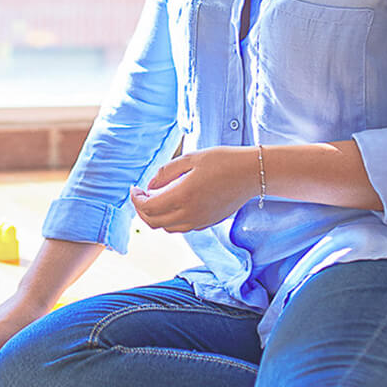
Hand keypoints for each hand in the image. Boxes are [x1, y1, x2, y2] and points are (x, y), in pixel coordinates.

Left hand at [130, 146, 257, 232]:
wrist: (252, 174)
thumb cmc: (222, 161)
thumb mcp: (191, 158)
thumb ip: (166, 172)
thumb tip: (149, 186)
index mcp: (183, 196)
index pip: (148, 207)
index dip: (136, 198)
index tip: (135, 188)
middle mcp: (189, 213)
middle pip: (153, 221)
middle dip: (141, 209)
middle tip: (140, 195)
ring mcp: (199, 221)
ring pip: (166, 228)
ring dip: (155, 216)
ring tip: (154, 199)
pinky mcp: (207, 223)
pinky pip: (180, 227)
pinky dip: (169, 219)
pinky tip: (172, 204)